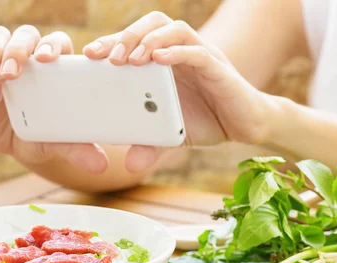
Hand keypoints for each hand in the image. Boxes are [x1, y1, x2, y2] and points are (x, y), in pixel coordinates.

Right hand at [0, 25, 108, 172]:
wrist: (19, 145)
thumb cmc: (47, 136)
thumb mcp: (62, 143)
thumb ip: (79, 149)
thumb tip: (101, 166)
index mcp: (59, 67)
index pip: (58, 44)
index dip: (53, 46)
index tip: (49, 59)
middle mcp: (33, 59)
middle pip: (28, 36)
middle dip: (23, 47)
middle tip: (20, 68)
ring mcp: (9, 62)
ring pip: (3, 39)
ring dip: (2, 54)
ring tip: (4, 78)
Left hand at [83, 11, 271, 171]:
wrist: (247, 126)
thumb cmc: (208, 120)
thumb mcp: (173, 134)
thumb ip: (151, 145)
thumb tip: (129, 164)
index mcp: (167, 61)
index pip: (137, 39)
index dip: (113, 41)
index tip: (89, 55)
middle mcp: (182, 52)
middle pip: (153, 24)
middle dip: (126, 35)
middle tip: (105, 57)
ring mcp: (202, 56)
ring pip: (174, 30)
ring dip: (149, 41)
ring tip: (130, 59)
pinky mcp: (219, 69)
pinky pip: (198, 53)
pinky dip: (178, 53)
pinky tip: (159, 61)